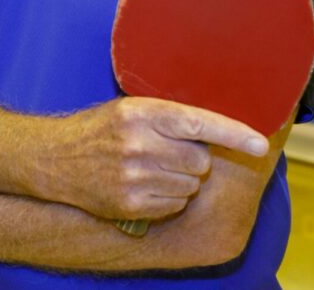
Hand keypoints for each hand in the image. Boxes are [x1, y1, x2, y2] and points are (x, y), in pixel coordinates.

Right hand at [39, 97, 267, 222]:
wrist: (54, 159)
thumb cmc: (99, 130)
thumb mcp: (129, 109)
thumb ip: (169, 116)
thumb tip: (220, 128)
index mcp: (141, 113)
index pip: (197, 122)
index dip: (233, 133)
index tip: (260, 144)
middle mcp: (138, 143)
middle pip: (200, 160)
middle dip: (193, 159)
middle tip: (167, 152)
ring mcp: (134, 176)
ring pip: (190, 185)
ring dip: (181, 180)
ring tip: (150, 169)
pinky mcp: (131, 204)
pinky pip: (176, 205)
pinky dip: (168, 199)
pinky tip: (143, 186)